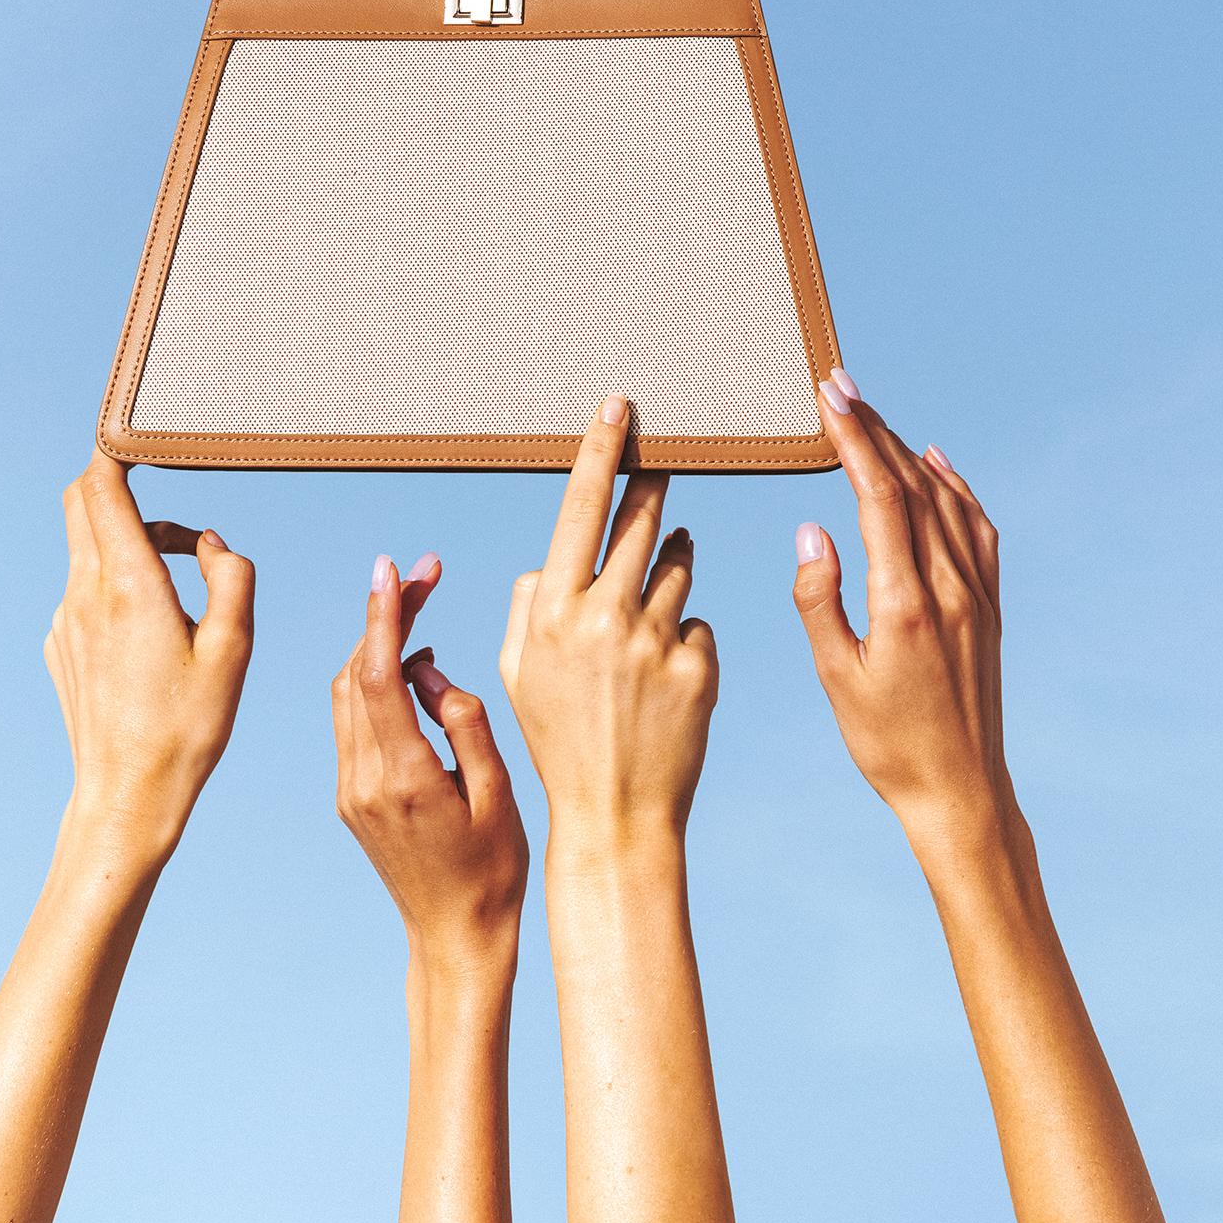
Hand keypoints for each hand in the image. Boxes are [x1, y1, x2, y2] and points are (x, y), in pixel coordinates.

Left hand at [46, 453, 254, 865]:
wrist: (127, 796)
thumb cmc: (188, 726)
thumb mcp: (235, 647)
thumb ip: (230, 575)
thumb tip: (208, 542)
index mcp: (129, 585)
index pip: (100, 487)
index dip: (117, 450)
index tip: (144, 438)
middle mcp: (86, 592)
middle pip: (79, 503)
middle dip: (117, 484)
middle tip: (164, 495)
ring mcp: (66, 619)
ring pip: (87, 547)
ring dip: (130, 540)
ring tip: (183, 583)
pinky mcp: (61, 645)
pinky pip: (85, 589)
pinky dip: (117, 582)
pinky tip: (154, 630)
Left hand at [333, 553, 527, 974]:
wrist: (455, 940)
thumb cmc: (494, 870)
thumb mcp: (499, 794)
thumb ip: (464, 722)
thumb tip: (428, 668)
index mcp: (404, 779)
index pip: (376, 678)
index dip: (381, 616)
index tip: (392, 569)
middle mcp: (364, 782)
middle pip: (356, 673)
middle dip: (385, 616)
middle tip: (425, 574)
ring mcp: (350, 792)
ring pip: (346, 693)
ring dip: (376, 646)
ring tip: (422, 611)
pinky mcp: (350, 798)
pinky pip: (353, 722)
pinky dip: (374, 683)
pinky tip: (413, 670)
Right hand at [499, 397, 716, 862]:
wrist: (616, 816)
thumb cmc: (559, 739)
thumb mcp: (521, 671)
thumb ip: (530, 604)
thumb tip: (553, 558)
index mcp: (553, 610)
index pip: (581, 506)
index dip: (603, 450)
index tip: (620, 406)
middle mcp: (605, 615)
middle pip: (640, 519)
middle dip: (652, 484)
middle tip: (663, 460)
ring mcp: (657, 640)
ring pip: (677, 565)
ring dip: (671, 562)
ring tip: (649, 605)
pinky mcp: (701, 665)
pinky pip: (697, 621)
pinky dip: (684, 633)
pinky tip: (666, 672)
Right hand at [792, 369, 1009, 847]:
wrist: (960, 790)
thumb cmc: (886, 743)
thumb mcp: (835, 675)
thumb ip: (818, 598)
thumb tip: (813, 529)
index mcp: (904, 602)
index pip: (877, 495)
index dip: (853, 439)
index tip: (829, 398)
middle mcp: (948, 587)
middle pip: (910, 483)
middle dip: (873, 428)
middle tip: (839, 386)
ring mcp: (974, 594)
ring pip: (944, 499)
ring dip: (906, 450)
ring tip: (871, 416)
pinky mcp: (988, 607)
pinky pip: (976, 529)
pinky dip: (954, 487)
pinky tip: (935, 466)